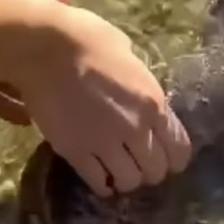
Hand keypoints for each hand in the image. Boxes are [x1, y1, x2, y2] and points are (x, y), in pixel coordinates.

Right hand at [15, 5, 192, 196]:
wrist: (45, 48)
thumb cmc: (87, 38)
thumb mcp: (129, 55)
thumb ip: (138, 81)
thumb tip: (138, 91)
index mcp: (153, 103)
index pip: (178, 148)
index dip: (175, 159)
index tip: (168, 160)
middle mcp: (135, 128)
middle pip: (155, 170)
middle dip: (150, 170)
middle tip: (139, 164)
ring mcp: (104, 143)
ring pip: (129, 181)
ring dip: (126, 179)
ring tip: (119, 173)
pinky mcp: (75, 152)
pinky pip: (97, 181)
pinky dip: (102, 185)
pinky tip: (101, 179)